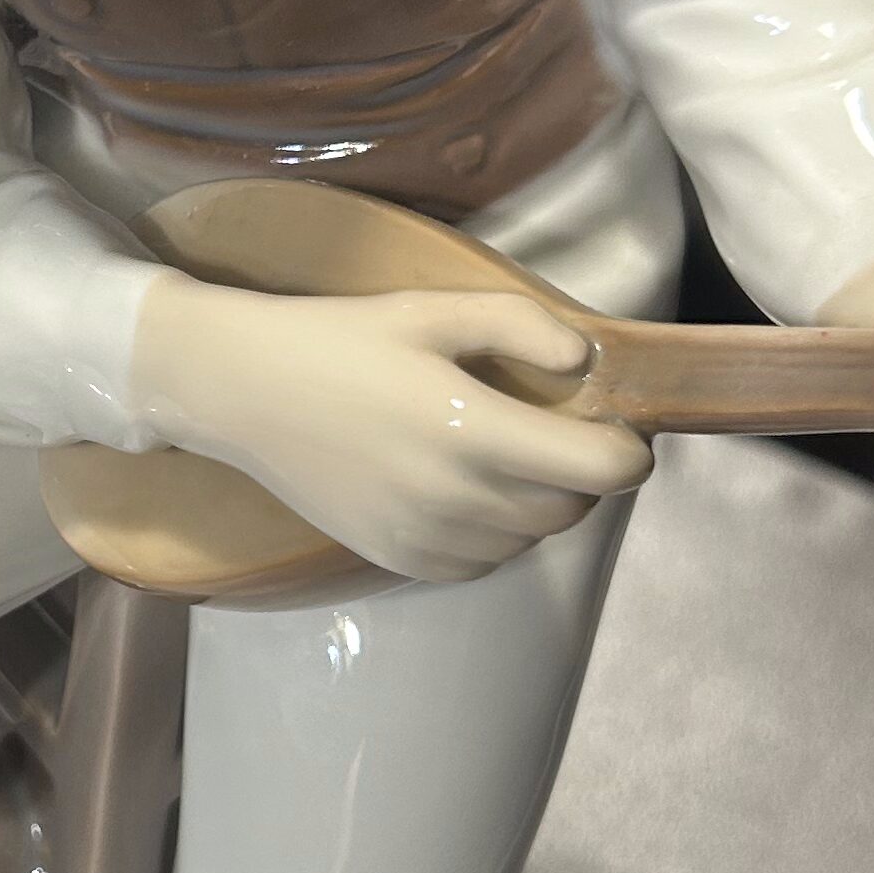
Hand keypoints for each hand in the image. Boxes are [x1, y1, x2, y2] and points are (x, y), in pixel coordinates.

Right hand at [132, 273, 649, 586]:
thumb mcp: (432, 309)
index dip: (628, 452)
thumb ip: (520, 327)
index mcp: (472, 427)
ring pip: (527, 539)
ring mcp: (425, 537)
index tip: (620, 430)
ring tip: (506, 459)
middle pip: (570, 509)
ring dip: (537, 505)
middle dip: (582, 475)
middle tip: (559, 434)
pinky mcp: (398, 559)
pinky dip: (494, 535)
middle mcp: (456, 497)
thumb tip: (584, 361)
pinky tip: (465, 491)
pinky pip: (482, 563)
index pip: (599, 470)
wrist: (245, 391)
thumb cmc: (341, 340)